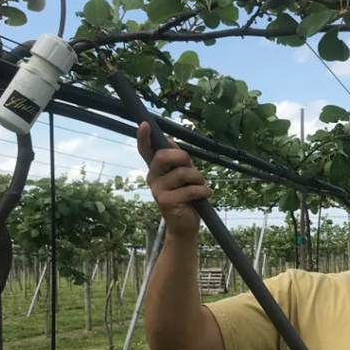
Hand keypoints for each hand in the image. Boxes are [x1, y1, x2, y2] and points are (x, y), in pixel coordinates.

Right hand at [136, 122, 211, 239]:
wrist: (185, 224)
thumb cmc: (187, 196)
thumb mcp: (184, 174)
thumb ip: (177, 159)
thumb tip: (170, 140)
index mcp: (156, 169)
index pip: (146, 150)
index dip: (144, 138)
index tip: (144, 125)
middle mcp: (153, 177)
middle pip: (163, 156)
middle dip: (182, 157)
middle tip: (192, 167)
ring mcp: (157, 190)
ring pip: (182, 173)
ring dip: (198, 178)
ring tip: (201, 186)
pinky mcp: (166, 202)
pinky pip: (190, 190)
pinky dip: (203, 191)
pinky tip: (205, 195)